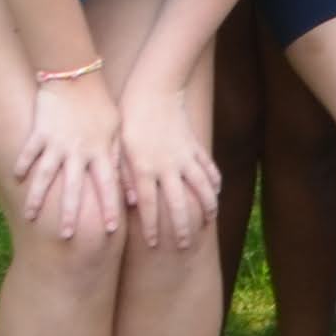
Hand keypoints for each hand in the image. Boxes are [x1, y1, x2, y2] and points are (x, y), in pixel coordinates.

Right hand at [11, 70, 126, 242]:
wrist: (76, 76)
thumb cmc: (100, 105)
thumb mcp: (116, 131)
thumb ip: (120, 160)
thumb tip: (130, 188)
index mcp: (101, 151)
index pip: (108, 185)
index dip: (110, 207)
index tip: (113, 230)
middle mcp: (79, 150)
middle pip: (74, 187)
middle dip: (70, 213)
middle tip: (67, 237)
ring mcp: (57, 142)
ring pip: (46, 174)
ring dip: (37, 197)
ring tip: (30, 216)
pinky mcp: (39, 132)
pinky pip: (29, 152)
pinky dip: (22, 164)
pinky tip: (16, 179)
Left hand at [118, 82, 222, 247]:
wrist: (153, 91)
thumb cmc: (128, 119)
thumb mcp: (118, 147)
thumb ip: (124, 176)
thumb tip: (131, 202)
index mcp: (145, 167)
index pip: (149, 204)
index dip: (152, 226)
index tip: (154, 243)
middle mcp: (167, 166)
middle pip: (179, 203)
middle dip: (183, 226)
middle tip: (185, 244)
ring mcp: (184, 156)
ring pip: (201, 187)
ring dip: (207, 206)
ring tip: (209, 221)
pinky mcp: (194, 146)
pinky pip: (208, 167)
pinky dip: (214, 181)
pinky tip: (216, 192)